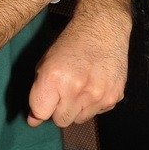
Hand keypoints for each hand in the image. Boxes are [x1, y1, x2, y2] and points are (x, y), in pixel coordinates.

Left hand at [28, 9, 129, 126]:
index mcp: (54, 78)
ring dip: (76, 109)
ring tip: (79, 87)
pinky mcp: (114, 97)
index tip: (42, 105)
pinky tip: (93, 85)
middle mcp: (76, 89)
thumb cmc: (70, 44)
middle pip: (61, 121)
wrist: (103, 28)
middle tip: (62, 92)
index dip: (39, 110)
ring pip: (79, 120)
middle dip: (58, 110)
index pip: (41, 113)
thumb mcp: (45, 63)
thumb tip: (34, 121)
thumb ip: (38, 93)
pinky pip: (96, 113)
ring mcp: (97, 95)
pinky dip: (92, 104)